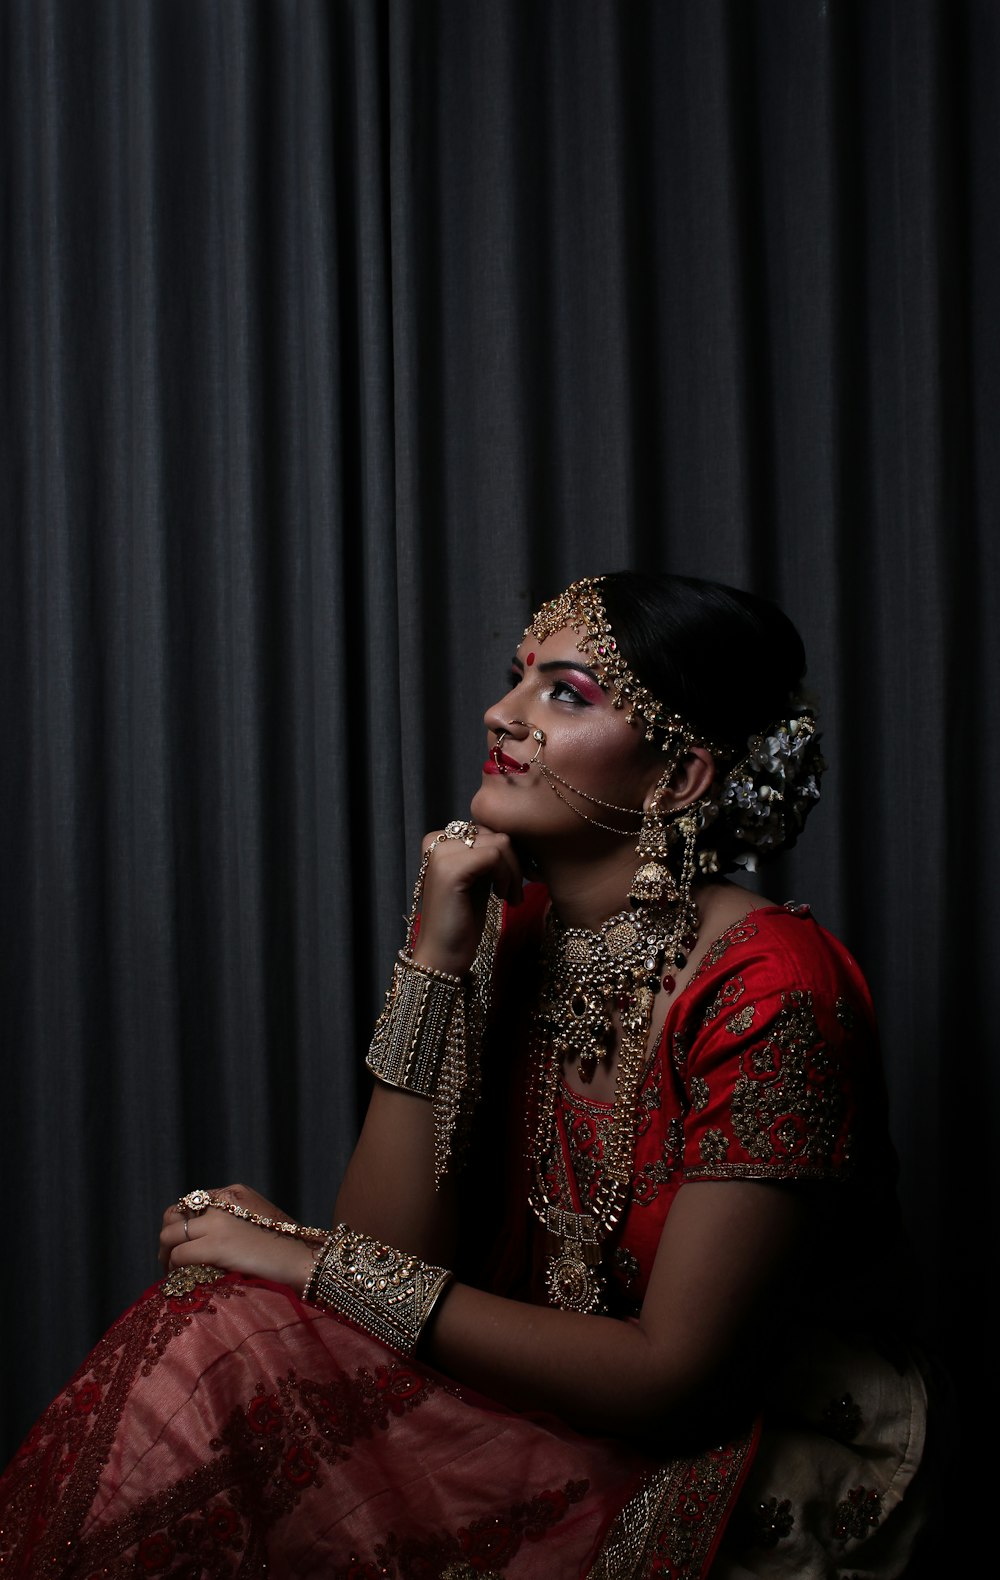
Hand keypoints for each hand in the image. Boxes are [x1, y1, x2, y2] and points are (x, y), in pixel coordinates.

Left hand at [159, 1183, 316, 1291]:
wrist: (301, 1260)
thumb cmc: (285, 1249)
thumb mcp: (258, 1221)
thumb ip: (233, 1220)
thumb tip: (206, 1236)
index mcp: (234, 1192)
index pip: (190, 1203)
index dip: (182, 1225)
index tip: (182, 1244)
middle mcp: (221, 1202)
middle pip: (173, 1215)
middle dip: (167, 1238)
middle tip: (170, 1260)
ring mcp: (216, 1223)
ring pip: (169, 1235)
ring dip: (166, 1255)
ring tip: (172, 1272)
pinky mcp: (215, 1245)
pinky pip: (179, 1255)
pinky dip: (175, 1268)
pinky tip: (183, 1279)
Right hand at [413, 824, 523, 975]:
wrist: (443, 954)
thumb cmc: (462, 919)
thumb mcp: (477, 877)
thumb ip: (487, 853)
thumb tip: (517, 835)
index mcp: (438, 839)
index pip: (487, 827)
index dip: (508, 852)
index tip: (516, 877)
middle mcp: (436, 839)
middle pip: (496, 832)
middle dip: (515, 861)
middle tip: (516, 891)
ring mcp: (442, 853)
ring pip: (501, 842)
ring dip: (514, 871)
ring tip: (510, 896)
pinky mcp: (452, 868)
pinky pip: (496, 856)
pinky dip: (507, 876)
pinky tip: (502, 897)